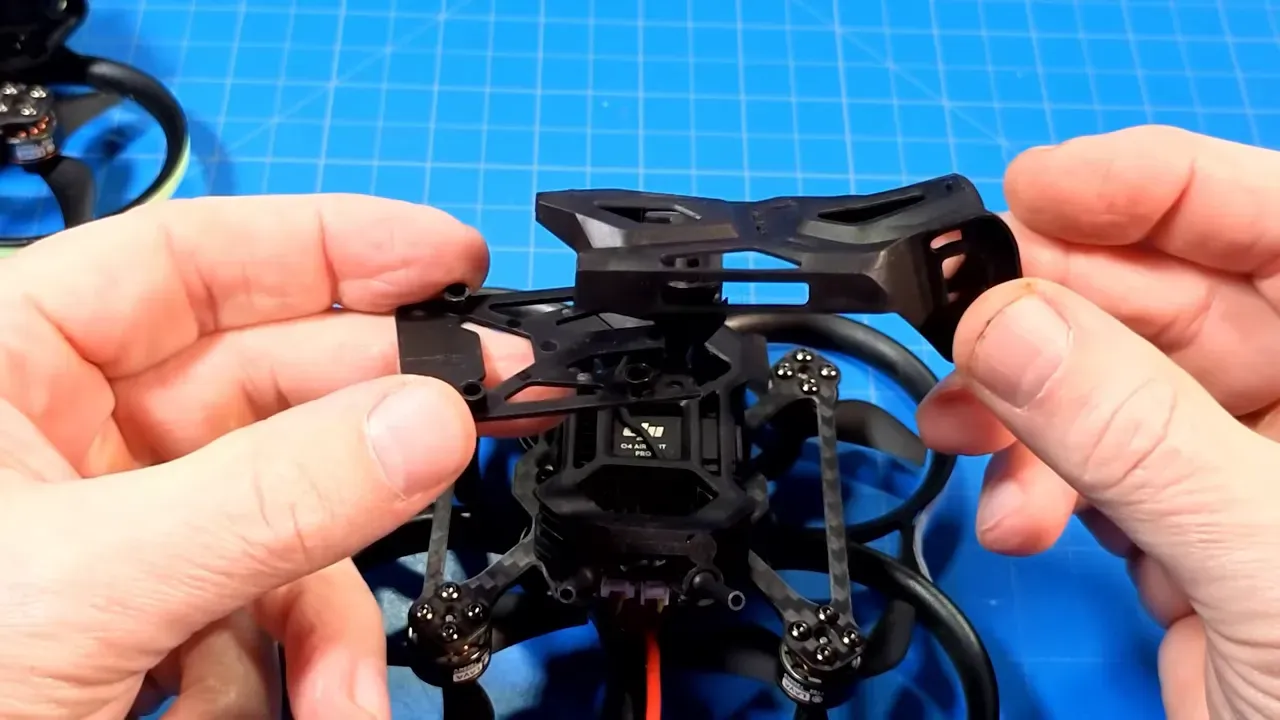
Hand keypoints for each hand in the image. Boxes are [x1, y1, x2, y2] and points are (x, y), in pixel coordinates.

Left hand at [0, 195, 536, 718]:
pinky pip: (262, 605)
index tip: (448, 258)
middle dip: (377, 420)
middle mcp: (69, 432)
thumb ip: (269, 497)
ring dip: (331, 609)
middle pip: (268, 386)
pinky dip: (297, 665)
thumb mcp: (85, 582)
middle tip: (486, 412)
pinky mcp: (152, 614)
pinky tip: (300, 712)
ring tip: (344, 691)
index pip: (194, 259)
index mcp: (8, 360)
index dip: (333, 246)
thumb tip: (425, 420)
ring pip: (285, 515)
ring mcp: (119, 527)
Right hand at [918, 125, 1279, 718]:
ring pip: (1118, 389)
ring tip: (964, 436)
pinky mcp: (1196, 536)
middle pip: (1173, 301)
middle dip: (1055, 314)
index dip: (1155, 187)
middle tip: (961, 323)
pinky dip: (1040, 483)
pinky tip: (1021, 516)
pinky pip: (1100, 470)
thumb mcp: (1269, 558)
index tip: (1034, 191)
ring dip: (1028, 413)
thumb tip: (1009, 324)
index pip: (1274, 219)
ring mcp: (1253, 473)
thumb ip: (1137, 434)